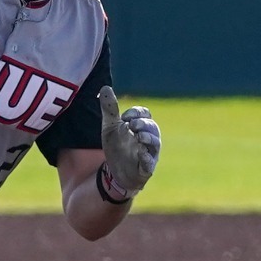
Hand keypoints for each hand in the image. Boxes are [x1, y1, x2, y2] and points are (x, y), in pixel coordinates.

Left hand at [97, 86, 160, 200]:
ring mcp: (149, 153)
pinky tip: (140, 152)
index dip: (137, 112)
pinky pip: (150, 162)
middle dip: (143, 124)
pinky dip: (147, 157)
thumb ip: (110, 109)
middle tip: (132, 124)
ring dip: (148, 138)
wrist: (115, 173)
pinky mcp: (146, 168)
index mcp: (141, 126)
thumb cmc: (117, 147)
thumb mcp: (110, 127)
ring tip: (138, 136)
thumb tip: (105, 87)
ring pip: (155, 143)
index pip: (145, 114)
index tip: (124, 116)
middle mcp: (148, 138)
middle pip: (153, 126)